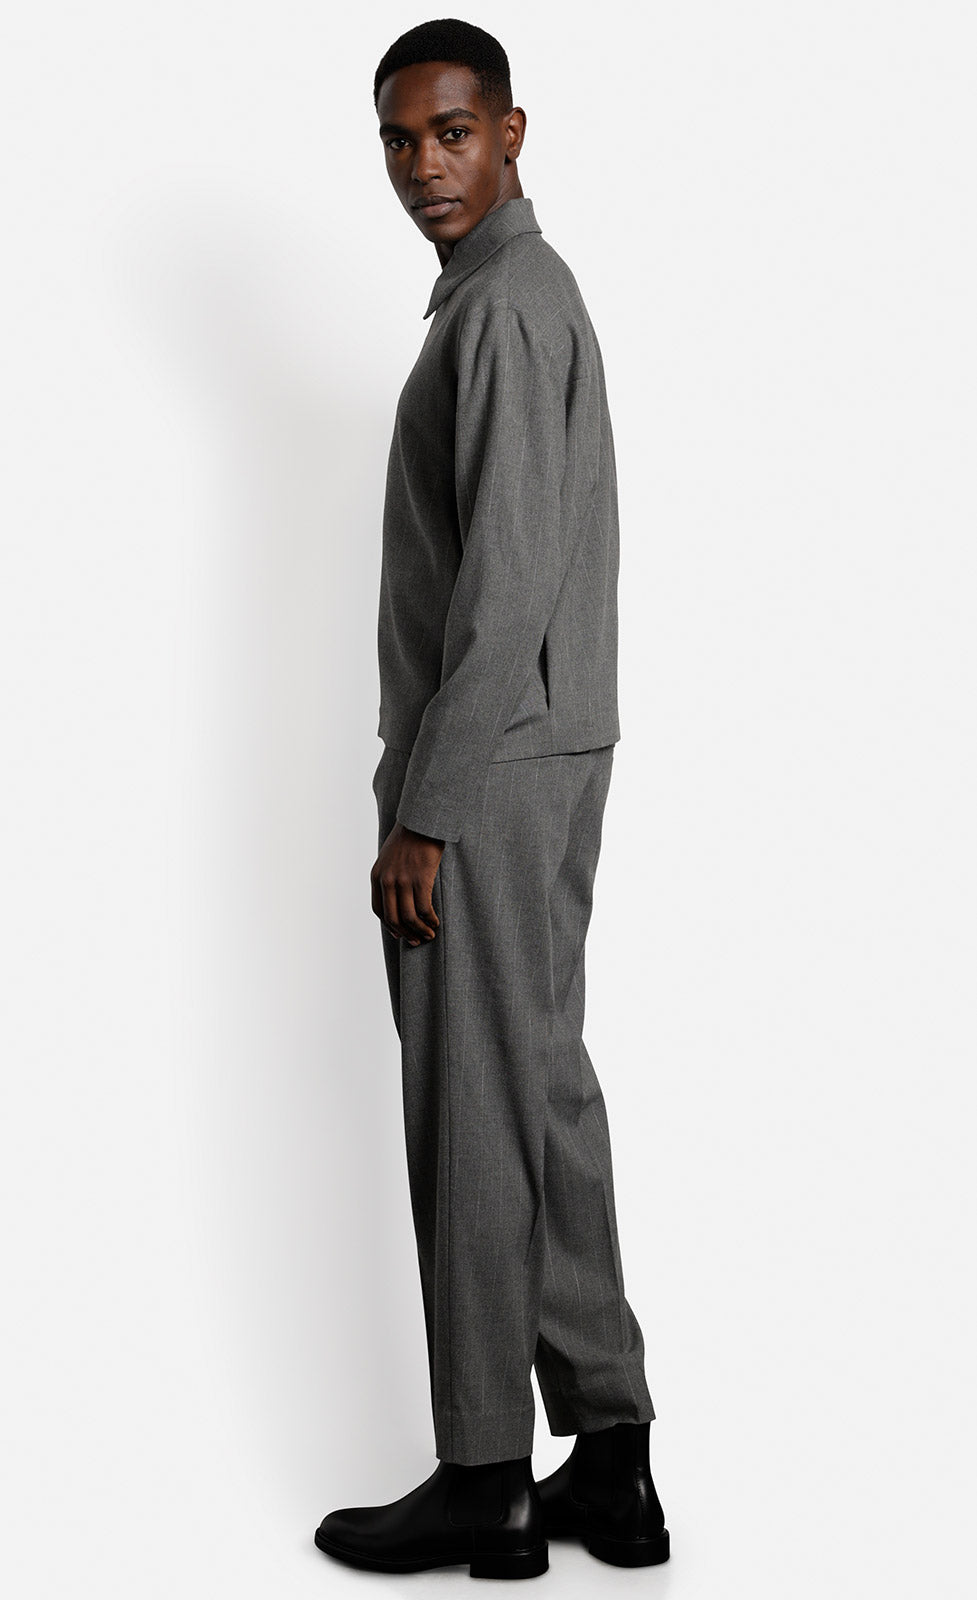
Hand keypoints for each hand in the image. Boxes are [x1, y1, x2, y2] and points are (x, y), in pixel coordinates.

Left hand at [371, 822, 443, 945]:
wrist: (422, 821)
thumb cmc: (410, 837)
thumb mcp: (390, 856)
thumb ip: (389, 875)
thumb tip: (398, 897)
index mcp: (377, 876)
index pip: (378, 910)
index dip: (389, 926)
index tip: (399, 933)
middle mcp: (387, 880)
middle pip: (392, 918)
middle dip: (405, 933)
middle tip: (416, 941)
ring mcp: (403, 880)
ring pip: (409, 916)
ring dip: (419, 930)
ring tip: (429, 935)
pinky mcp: (421, 879)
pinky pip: (424, 908)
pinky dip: (430, 920)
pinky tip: (436, 922)